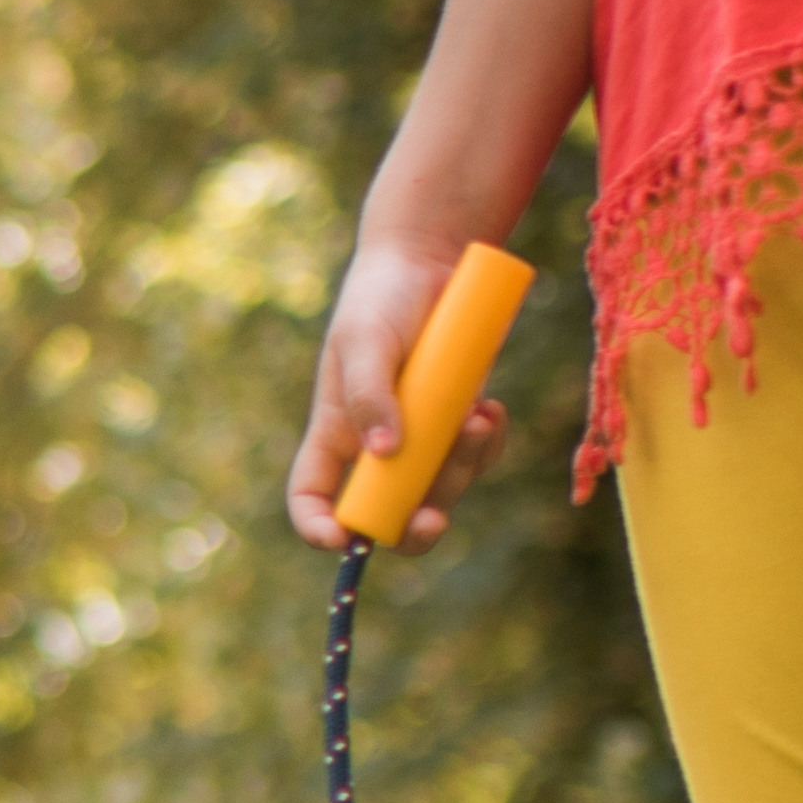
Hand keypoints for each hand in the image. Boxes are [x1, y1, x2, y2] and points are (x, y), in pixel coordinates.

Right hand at [284, 228, 508, 552]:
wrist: (431, 262)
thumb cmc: (380, 298)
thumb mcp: (364, 341)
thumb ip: (369, 394)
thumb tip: (384, 453)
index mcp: (336, 432)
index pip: (313, 495)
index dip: (319, 526)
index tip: (342, 540)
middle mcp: (377, 444)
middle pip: (388, 512)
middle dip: (412, 525)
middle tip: (434, 519)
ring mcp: (421, 435)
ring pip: (442, 487)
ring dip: (462, 467)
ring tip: (476, 418)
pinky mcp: (457, 419)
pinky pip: (477, 456)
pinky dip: (488, 443)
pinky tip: (490, 409)